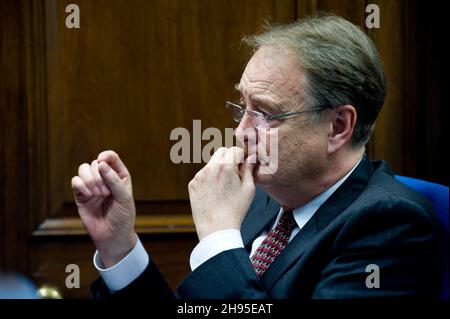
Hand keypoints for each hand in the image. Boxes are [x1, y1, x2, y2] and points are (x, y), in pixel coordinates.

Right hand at [71, 150, 136, 267]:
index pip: (111, 158)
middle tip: (106, 193)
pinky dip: (80, 185)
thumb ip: (114, 180)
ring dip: (89, 180)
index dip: (106, 156)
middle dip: (99, 176)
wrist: (113, 236)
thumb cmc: (123, 216)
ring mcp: (92, 186)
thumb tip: (100, 163)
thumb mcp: (124, 197)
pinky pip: (75, 181)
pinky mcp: (81, 195)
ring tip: (98, 194)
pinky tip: (89, 195)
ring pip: (83, 169)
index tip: (102, 160)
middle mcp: (105, 178)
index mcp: (120, 176)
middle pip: (95, 164)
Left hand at [188, 147, 256, 239]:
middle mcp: (209, 168)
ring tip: (226, 186)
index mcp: (225, 166)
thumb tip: (250, 158)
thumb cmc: (236, 209)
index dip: (242, 155)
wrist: (216, 229)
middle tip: (236, 171)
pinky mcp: (192, 185)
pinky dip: (210, 179)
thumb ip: (249, 169)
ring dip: (219, 168)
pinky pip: (203, 175)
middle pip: (221, 152)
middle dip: (230, 157)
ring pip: (211, 164)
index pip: (235, 150)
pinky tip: (215, 193)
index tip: (245, 163)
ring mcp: (199, 176)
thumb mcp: (248, 188)